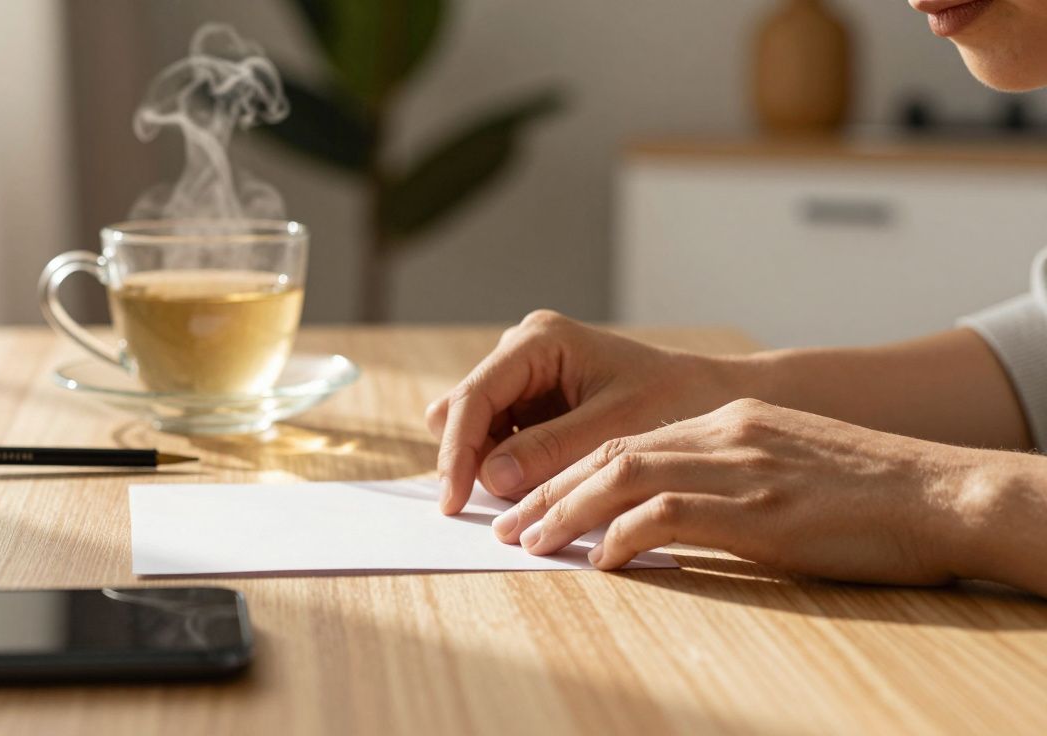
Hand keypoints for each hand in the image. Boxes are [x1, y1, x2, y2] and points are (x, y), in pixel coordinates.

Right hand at [428, 310, 744, 513]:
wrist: (709, 397)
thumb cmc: (674, 401)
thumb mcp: (614, 430)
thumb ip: (550, 451)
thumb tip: (490, 477)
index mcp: (538, 341)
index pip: (474, 397)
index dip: (457, 452)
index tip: (453, 503)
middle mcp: (521, 351)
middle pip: (461, 411)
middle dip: (472, 460)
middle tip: (502, 507)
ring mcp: (522, 376)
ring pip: (475, 429)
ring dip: (491, 468)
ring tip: (535, 494)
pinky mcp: (530, 402)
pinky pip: (498, 440)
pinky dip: (509, 469)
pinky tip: (541, 485)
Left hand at [492, 398, 982, 585]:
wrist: (938, 492)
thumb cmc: (865, 494)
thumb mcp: (785, 471)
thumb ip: (725, 480)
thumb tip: (664, 516)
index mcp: (728, 421)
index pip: (627, 442)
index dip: (570, 472)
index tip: (531, 503)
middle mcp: (723, 432)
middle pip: (611, 454)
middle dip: (549, 490)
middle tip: (506, 524)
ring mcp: (739, 466)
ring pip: (624, 476)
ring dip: (566, 512)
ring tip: (528, 544)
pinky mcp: (758, 507)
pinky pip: (668, 514)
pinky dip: (623, 535)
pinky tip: (599, 560)